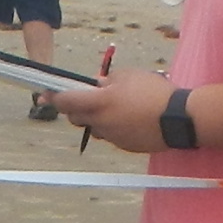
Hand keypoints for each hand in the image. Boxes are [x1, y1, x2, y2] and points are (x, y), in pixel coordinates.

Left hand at [47, 69, 169, 152]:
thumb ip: (108, 80)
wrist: (179, 119)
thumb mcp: (129, 76)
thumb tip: (98, 85)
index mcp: (100, 103)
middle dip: (77, 108)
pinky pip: (111, 135)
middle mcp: (101, 123)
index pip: (66, 101)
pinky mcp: (124, 146)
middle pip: (76, 118)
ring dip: (97, 118)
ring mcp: (112, 137)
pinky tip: (131, 119)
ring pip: (94, 128)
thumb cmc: (154, 92)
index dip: (53, 97)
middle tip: (90, 98)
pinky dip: (114, 127)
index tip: (43, 94)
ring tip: (118, 107)